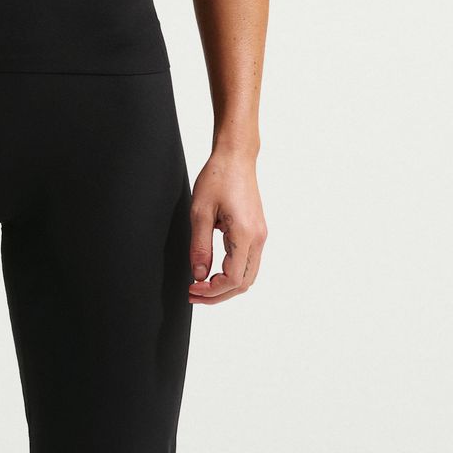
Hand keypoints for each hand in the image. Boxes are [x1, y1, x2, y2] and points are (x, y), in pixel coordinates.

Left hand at [189, 147, 264, 303]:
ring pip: (248, 275)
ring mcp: (260, 235)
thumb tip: (199, 275)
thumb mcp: (200, 213)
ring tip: (202, 285)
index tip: (193, 288)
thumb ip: (200, 247)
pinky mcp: (257, 231)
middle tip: (194, 293)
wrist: (236, 158)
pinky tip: (214, 270)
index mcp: (244, 234)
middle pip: (243, 283)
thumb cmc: (218, 178)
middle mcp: (257, 238)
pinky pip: (248, 262)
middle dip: (218, 294)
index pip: (232, 278)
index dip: (212, 290)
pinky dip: (232, 273)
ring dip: (226, 286)